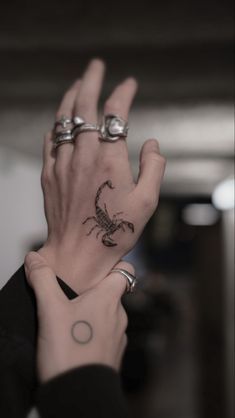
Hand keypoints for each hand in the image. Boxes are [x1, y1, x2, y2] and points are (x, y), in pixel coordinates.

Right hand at [24, 251, 130, 382]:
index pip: (126, 271)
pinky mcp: (112, 356)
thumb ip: (43, 280)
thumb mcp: (50, 310)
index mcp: (109, 299)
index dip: (115, 265)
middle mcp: (119, 316)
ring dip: (93, 313)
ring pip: (108, 316)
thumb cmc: (69, 352)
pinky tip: (76, 339)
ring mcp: (118, 337)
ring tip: (71, 318)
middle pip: (113, 293)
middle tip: (73, 293)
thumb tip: (34, 258)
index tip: (99, 267)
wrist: (79, 396)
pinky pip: (105, 336)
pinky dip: (93, 333)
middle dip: (95, 291)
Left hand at [39, 59, 165, 292]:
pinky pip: (50, 140)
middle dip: (91, 80)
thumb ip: (154, 167)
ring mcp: (63, 163)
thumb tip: (151, 143)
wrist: (78, 253)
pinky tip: (60, 121)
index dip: (123, 93)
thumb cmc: (116, 230)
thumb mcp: (147, 202)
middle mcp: (83, 155)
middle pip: (84, 105)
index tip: (130, 84)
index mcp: (110, 159)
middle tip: (96, 66)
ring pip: (63, 119)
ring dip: (70, 97)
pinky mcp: (49, 174)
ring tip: (77, 84)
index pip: (116, 113)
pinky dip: (56, 125)